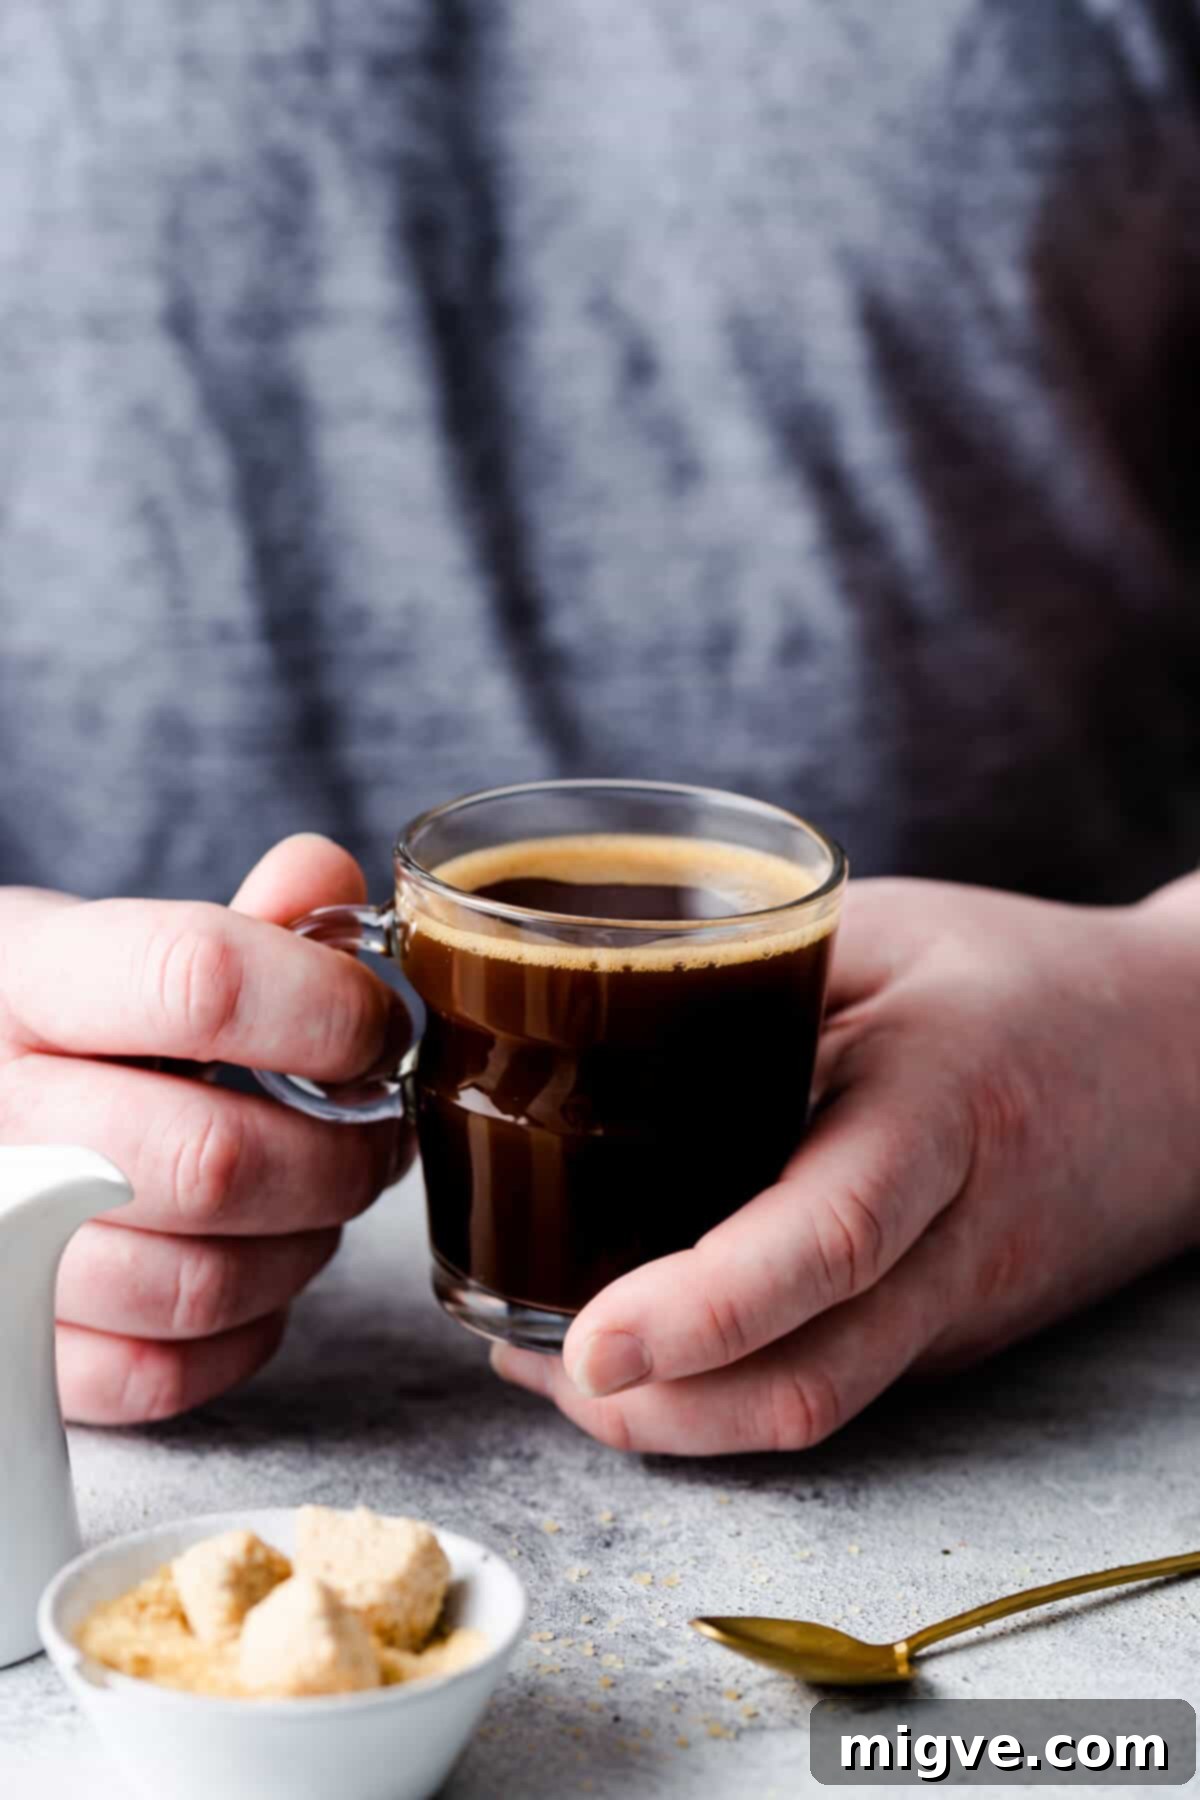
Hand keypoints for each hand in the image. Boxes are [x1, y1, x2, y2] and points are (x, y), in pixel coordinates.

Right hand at [0, 836, 412, 1424]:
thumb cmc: (56, 1032)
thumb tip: (325, 880)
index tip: (377, 1031)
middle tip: (373, 1136)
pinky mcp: (15, 1353)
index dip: (328, 1009)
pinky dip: (244, 1333)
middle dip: (340, 1158)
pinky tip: (255, 1274)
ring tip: (318, 1201)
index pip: (200, 980)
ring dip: (303, 1248)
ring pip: (201, 1284)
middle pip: (215, 1161)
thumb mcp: (112, 945)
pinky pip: (162, 1376)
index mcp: (21, 978)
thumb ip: (237, 920)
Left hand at [491, 875, 1199, 1453]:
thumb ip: (762, 984)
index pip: (829, 1238)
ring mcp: (961, 1304)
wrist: (1186, 1062)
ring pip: (814, 1407)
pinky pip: (832, 1383)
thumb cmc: (1023, 975)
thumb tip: (592, 1037)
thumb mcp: (889, 935)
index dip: (703, 1307)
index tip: (587, 1343)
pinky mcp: (951, 1330)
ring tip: (552, 1368)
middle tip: (522, 1361)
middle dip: (652, 1409)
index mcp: (946, 1109)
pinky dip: (725, 1390)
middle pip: (809, 1378)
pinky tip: (644, 1348)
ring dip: (674, 1419)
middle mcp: (961, 1239)